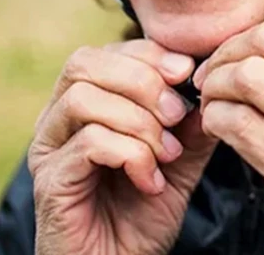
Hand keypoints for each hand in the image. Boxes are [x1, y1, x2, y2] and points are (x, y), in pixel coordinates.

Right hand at [28, 40, 218, 254]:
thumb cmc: (143, 212)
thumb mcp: (181, 159)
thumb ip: (194, 122)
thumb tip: (214, 82)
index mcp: (87, 102)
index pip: (108, 51)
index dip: (150, 54)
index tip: (187, 73)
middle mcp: (58, 119)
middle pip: (85, 62)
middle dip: (142, 81)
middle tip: (176, 116)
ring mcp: (49, 149)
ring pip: (84, 98)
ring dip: (138, 121)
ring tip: (166, 154)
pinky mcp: (50, 182)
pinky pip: (89, 142)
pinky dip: (131, 155)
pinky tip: (151, 181)